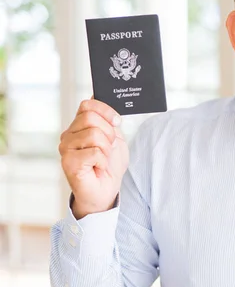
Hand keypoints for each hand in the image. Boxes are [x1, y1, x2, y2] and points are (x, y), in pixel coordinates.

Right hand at [59, 97, 129, 218]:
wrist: (106, 190)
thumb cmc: (109, 166)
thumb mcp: (114, 138)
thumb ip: (107, 120)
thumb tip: (96, 96)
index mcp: (79, 126)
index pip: (87, 105)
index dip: (105, 110)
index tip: (117, 122)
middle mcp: (69, 135)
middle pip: (90, 117)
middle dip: (108, 132)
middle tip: (109, 148)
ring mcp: (66, 148)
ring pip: (93, 134)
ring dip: (106, 149)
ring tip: (102, 160)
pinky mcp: (68, 162)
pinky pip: (94, 152)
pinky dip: (103, 161)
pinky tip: (98, 168)